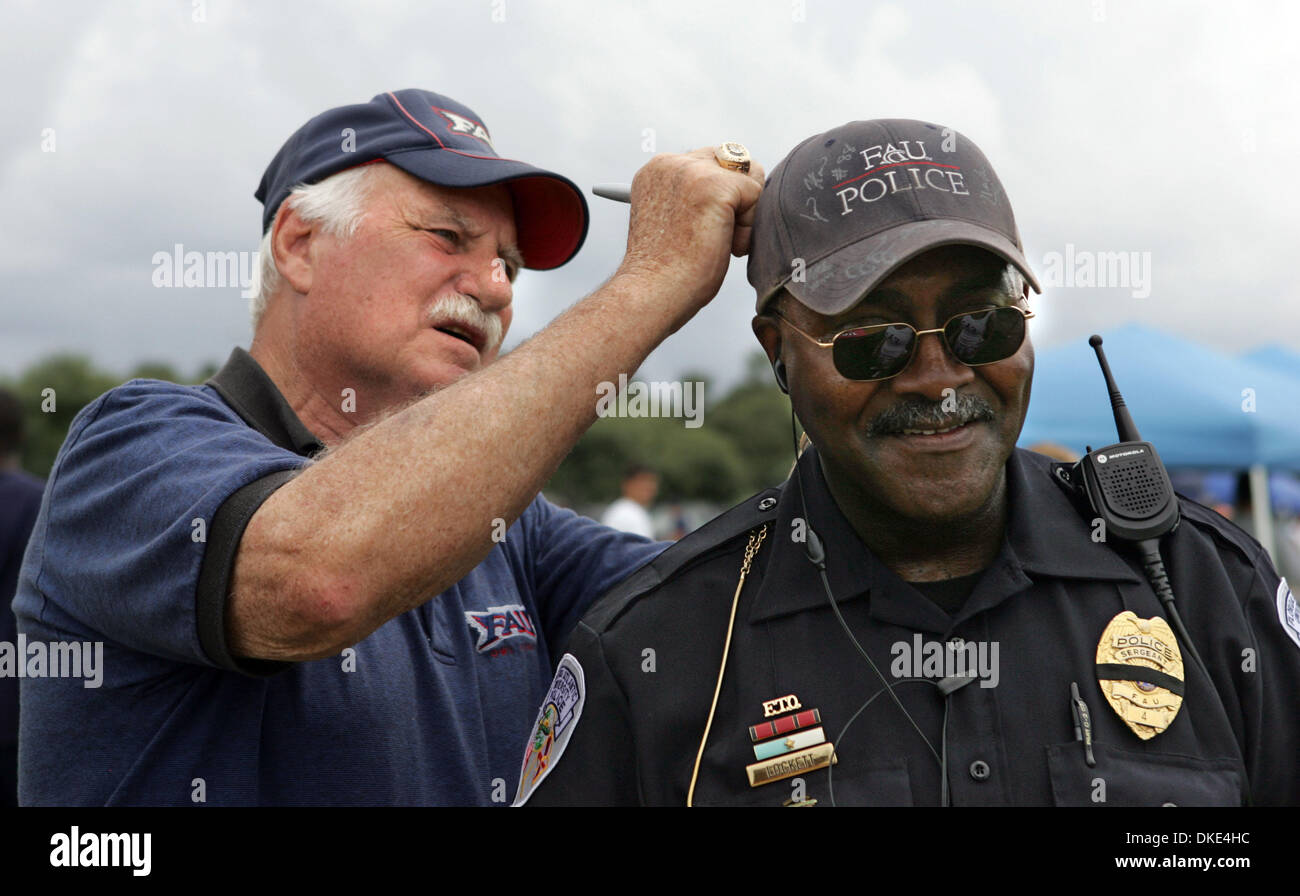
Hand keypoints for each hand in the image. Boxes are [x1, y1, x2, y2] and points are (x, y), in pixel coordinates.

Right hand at [618, 147, 764, 318]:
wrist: (653, 293)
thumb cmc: (666, 271)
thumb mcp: (675, 219)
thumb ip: (695, 196)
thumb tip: (743, 188)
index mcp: (657, 169)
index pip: (709, 162)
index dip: (718, 199)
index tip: (695, 232)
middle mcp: (671, 162)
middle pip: (733, 161)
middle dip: (735, 198)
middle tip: (709, 236)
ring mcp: (692, 171)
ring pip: (748, 178)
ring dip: (743, 213)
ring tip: (716, 241)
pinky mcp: (716, 186)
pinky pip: (756, 195)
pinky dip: (748, 227)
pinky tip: (726, 246)